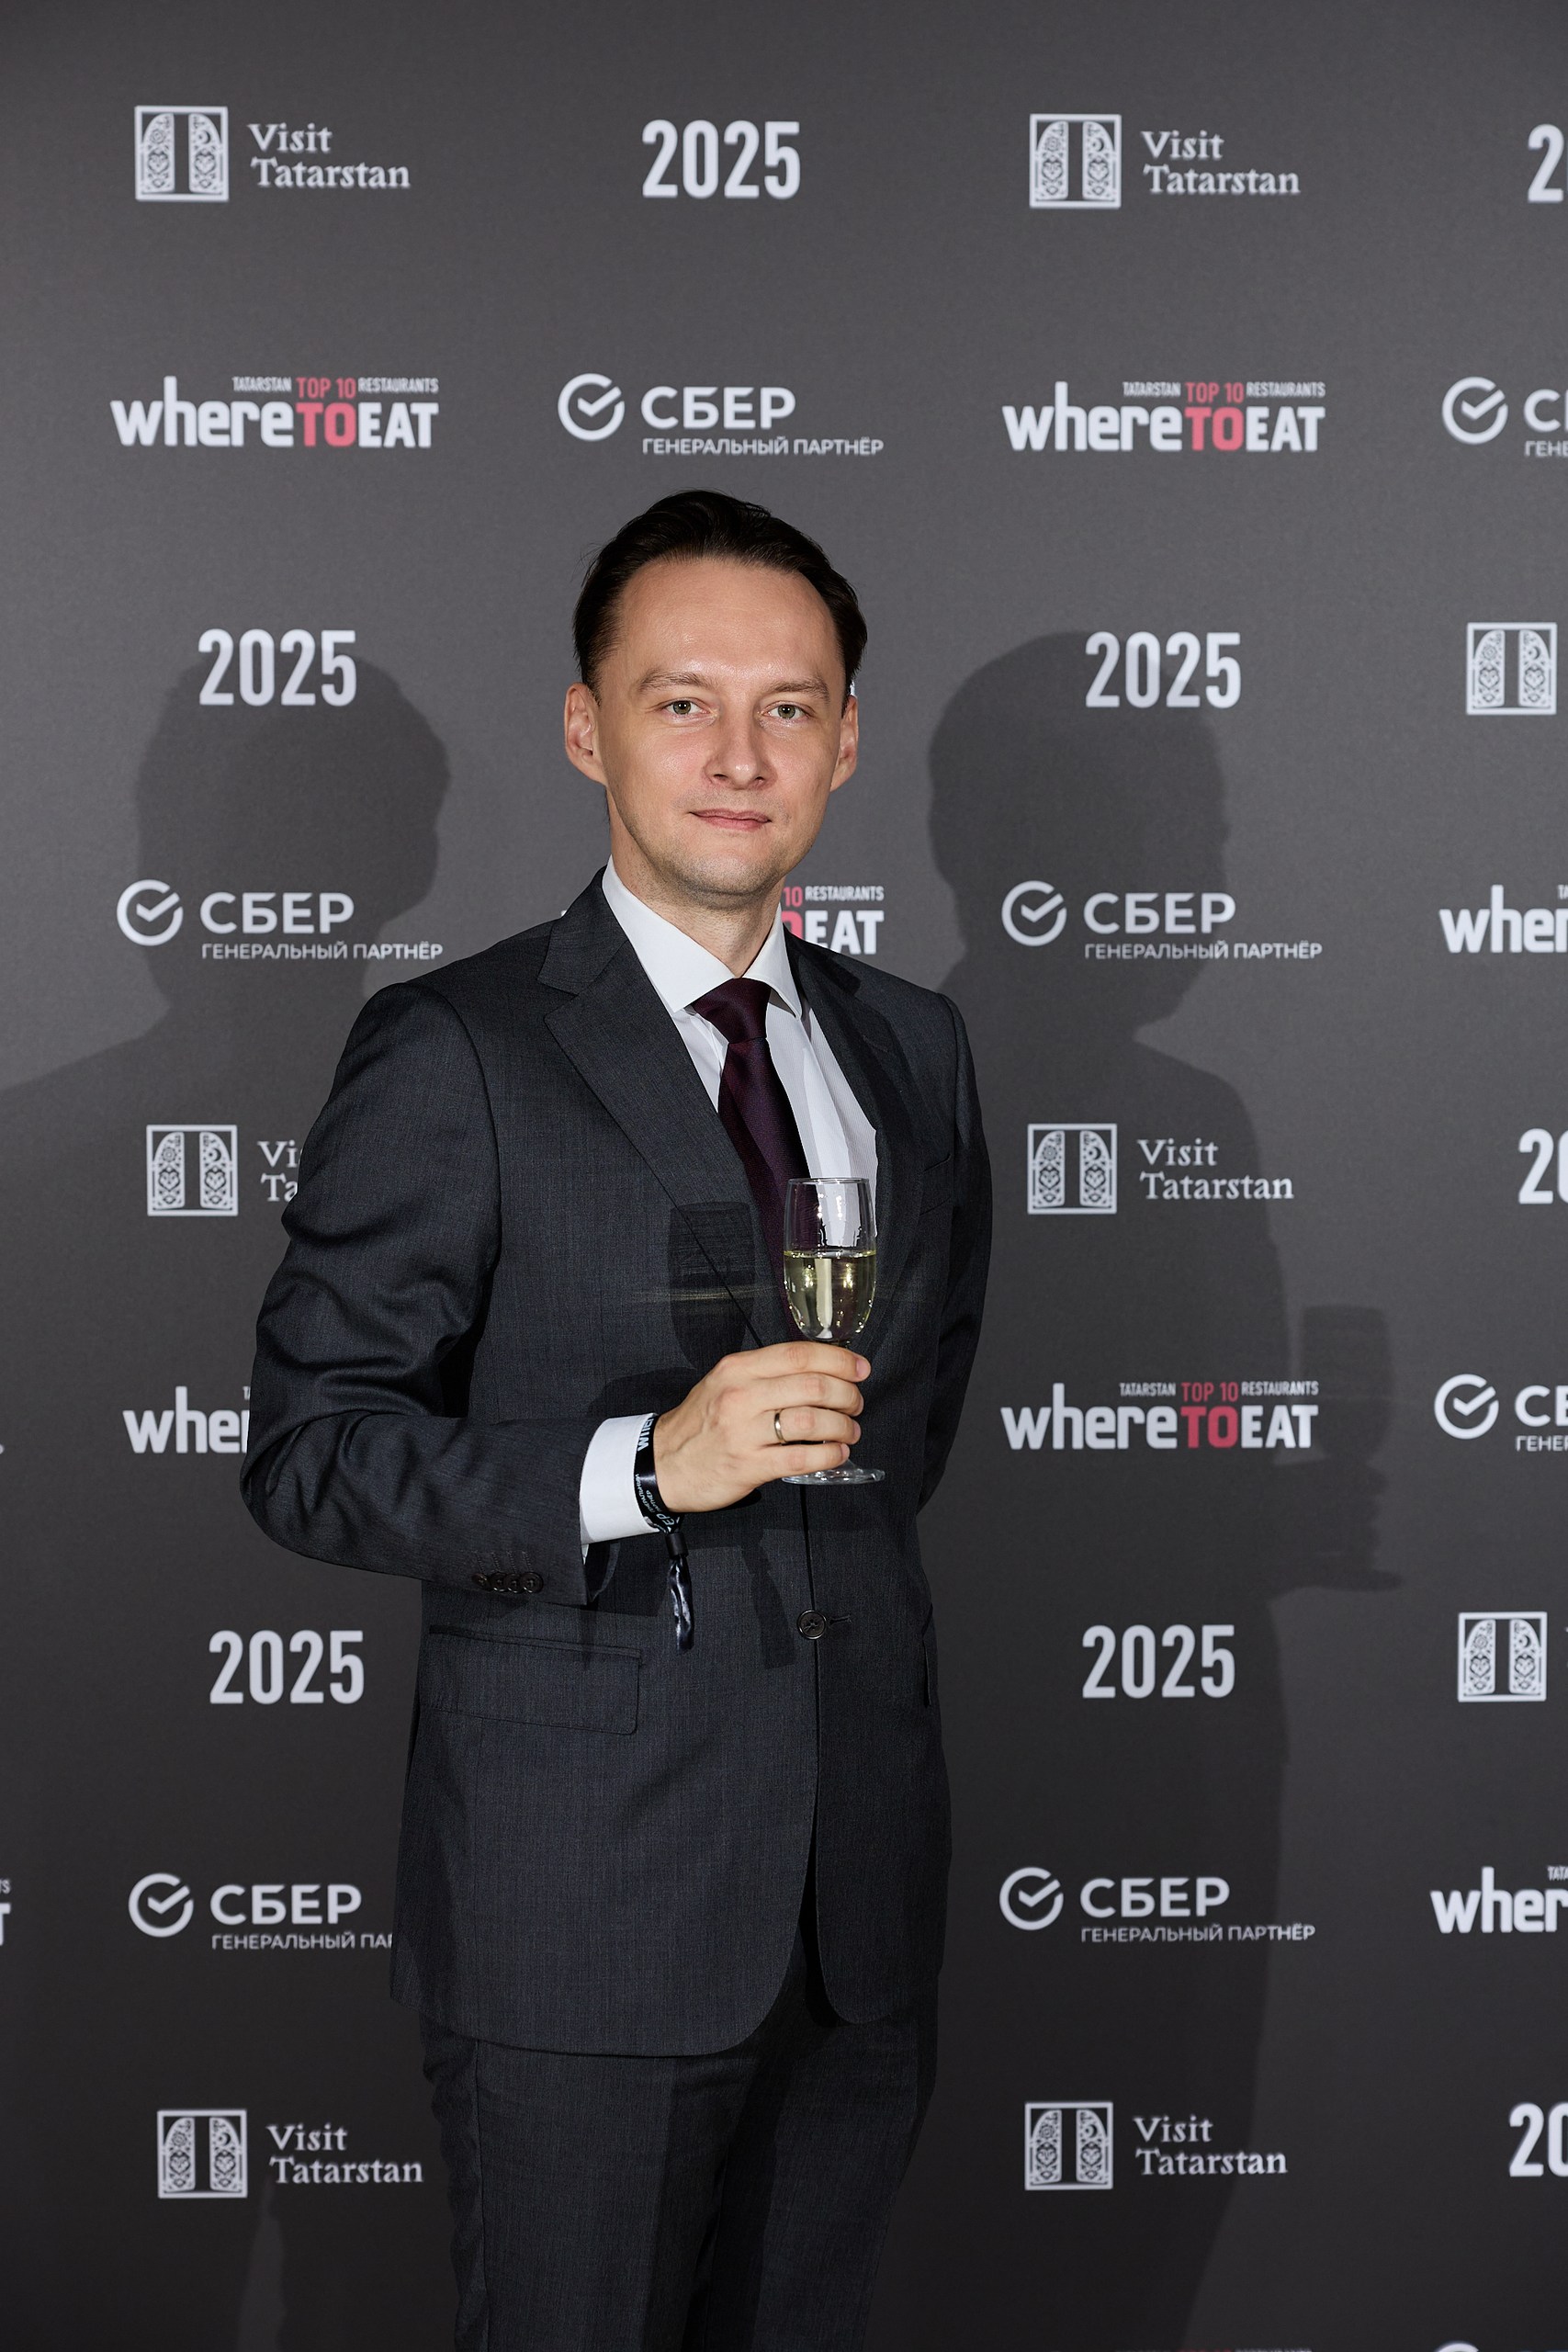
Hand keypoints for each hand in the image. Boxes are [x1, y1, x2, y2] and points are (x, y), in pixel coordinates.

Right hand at [653, 1342, 868, 1511]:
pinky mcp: (748, 1465)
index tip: (860, 1369)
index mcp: (738, 1369)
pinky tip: (835, 1453)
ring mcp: (743, 1432)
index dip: (838, 1360)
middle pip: (812, 1385)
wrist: (663, 1463)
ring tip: (849, 1431)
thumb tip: (820, 1371)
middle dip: (847, 1395)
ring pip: (811, 1420)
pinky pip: (800, 1457)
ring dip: (842, 1426)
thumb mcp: (724, 1383)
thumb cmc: (700, 1424)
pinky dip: (828, 1455)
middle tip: (856, 1404)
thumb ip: (765, 1374)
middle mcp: (740, 1396)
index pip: (798, 1355)